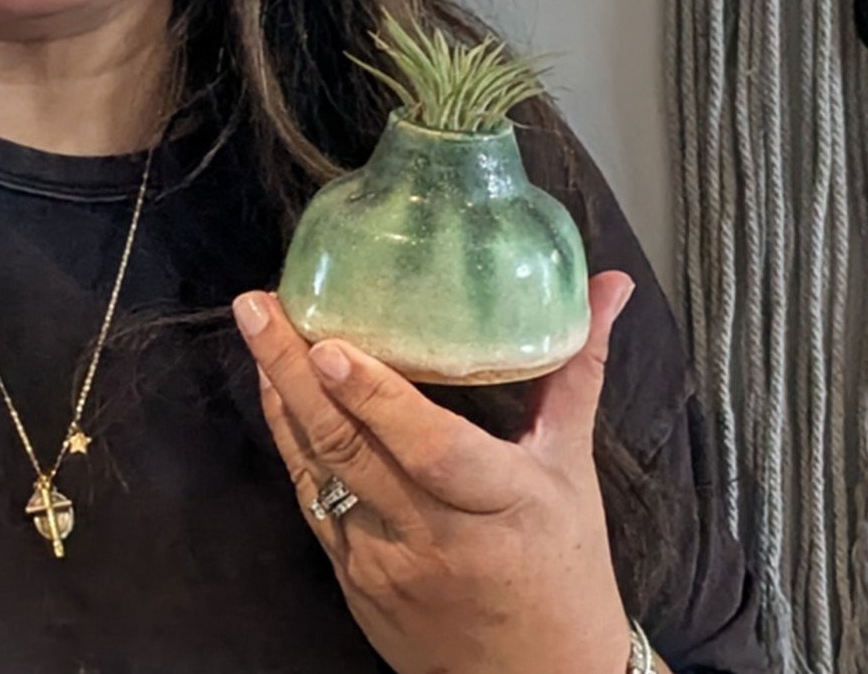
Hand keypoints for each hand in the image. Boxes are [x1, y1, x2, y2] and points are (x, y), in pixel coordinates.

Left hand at [232, 271, 639, 673]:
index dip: (378, 400)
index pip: (431, 451)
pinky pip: (315, 502)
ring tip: (257, 327)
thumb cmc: (565, 568)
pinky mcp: (356, 581)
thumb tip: (611, 285)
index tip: (333, 348)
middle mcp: (435, 539)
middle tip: (260, 306)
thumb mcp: (573, 467)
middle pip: (354, 450)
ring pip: (321, 473)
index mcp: (501, 505)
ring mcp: (385, 564)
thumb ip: (578, 370)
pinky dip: (293, 443)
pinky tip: (276, 393)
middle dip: (295, 373)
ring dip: (281, 399)